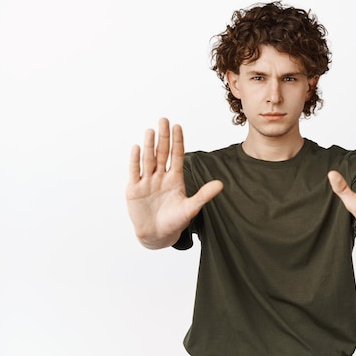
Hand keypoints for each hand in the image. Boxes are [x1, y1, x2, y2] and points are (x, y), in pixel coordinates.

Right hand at [126, 118, 222, 248]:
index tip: (177, 126)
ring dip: (149, 145)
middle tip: (164, 120)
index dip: (177, 141)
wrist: (157, 235)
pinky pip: (135, 172)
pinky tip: (137, 147)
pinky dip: (135, 160)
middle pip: (162, 153)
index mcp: (175, 179)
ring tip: (151, 130)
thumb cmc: (175, 221)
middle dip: (163, 137)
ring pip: (148, 160)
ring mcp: (147, 182)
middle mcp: (160, 177)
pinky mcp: (134, 189)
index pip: (177, 156)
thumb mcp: (191, 208)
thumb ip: (204, 195)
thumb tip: (221, 184)